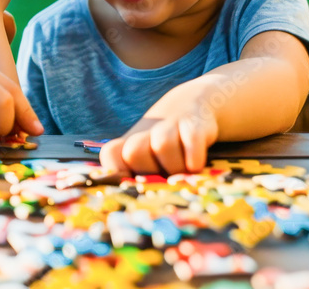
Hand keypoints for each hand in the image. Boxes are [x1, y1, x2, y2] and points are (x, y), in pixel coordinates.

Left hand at [99, 99, 218, 173]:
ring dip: (175, 165)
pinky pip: (192, 138)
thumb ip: (138, 178)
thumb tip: (133, 205)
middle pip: (134, 152)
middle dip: (150, 170)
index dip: (117, 170)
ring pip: (163, 145)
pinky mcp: (195, 122)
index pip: (111, 154)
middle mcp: (147, 132)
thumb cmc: (168, 146)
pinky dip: (194, 155)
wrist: (194, 104)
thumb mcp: (149, 158)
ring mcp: (171, 124)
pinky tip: (196, 165)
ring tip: (185, 172)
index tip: (134, 180)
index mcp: (130, 143)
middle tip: (165, 176)